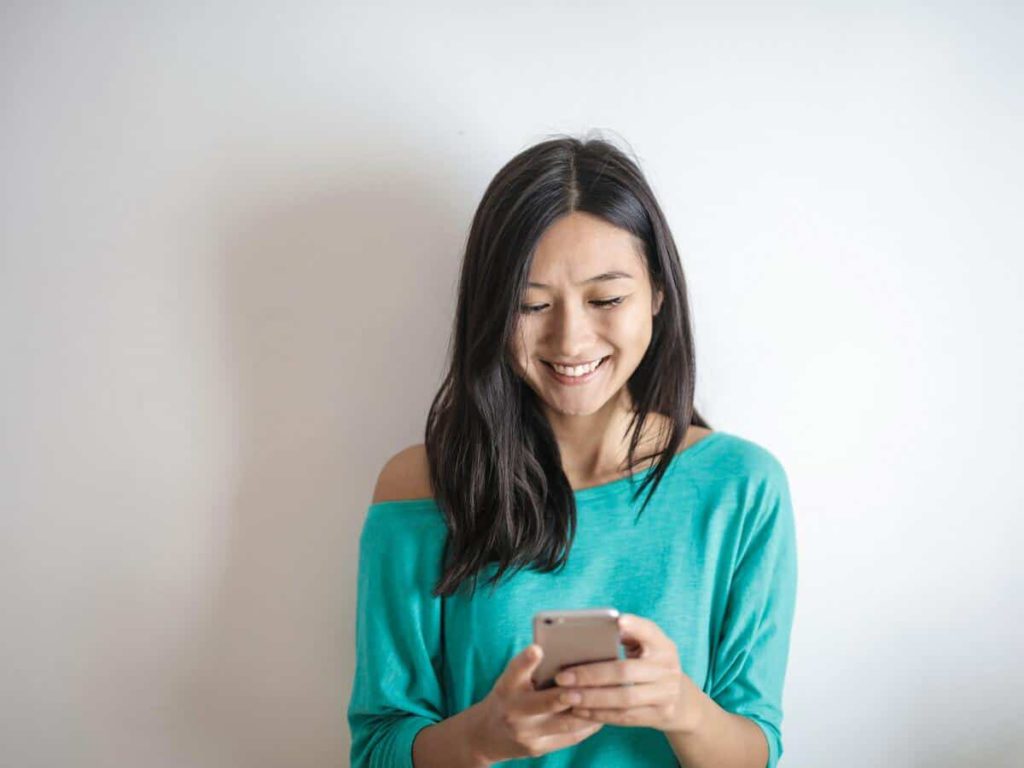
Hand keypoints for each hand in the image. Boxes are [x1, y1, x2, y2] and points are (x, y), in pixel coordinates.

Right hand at [467, 643, 603, 763]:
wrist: (486, 735)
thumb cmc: (507, 697)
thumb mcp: (510, 679)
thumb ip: (530, 667)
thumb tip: (566, 650)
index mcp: (507, 687)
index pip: (515, 671)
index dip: (526, 660)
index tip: (537, 648)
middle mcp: (514, 712)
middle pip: (546, 702)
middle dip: (569, 695)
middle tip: (590, 684)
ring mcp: (527, 734)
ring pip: (565, 723)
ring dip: (588, 711)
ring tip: (607, 698)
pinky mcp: (539, 749)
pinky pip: (570, 737)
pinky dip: (588, 725)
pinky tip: (602, 714)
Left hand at [555, 612, 704, 733]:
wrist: (682, 701)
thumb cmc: (651, 665)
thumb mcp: (647, 647)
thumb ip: (626, 637)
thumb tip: (590, 631)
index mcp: (663, 645)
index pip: (650, 631)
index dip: (635, 626)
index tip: (617, 621)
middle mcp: (667, 668)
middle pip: (625, 671)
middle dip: (591, 674)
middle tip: (563, 677)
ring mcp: (666, 694)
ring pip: (624, 698)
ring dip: (591, 698)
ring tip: (565, 696)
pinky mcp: (659, 715)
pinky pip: (625, 717)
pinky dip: (600, 714)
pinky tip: (579, 710)